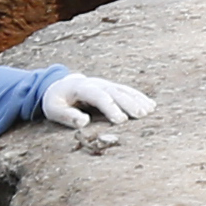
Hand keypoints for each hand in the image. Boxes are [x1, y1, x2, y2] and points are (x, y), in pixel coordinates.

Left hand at [40, 72, 157, 131]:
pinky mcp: (111, 88)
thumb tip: (84, 122)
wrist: (59, 86)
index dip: (110, 107)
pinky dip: (139, 97)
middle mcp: (96, 83)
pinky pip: (128, 91)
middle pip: (115, 92)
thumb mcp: (54, 109)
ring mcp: (105, 84)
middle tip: (140, 115)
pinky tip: (151, 105)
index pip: (98, 96)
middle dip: (129, 103)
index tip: (121, 120)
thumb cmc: (56, 101)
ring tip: (149, 110)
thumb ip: (67, 116)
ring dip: (138, 100)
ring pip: (124, 90)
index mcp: (81, 87)